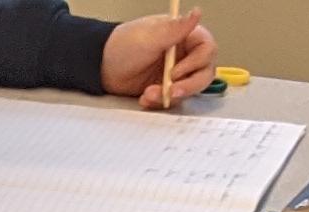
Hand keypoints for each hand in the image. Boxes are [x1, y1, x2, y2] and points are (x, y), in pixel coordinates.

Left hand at [100, 9, 215, 105]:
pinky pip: (173, 100)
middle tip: (172, 91)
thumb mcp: (150, 36)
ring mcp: (176, 73)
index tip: (176, 71)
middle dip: (190, 85)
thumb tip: (196, 13)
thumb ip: (175, 29)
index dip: (196, 63)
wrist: (102, 67)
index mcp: (185, 37)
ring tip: (149, 93)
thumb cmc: (123, 45)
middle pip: (204, 72)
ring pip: (190, 89)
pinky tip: (145, 98)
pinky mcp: (166, 88)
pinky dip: (160, 102)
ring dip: (171, 95)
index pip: (207, 49)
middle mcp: (185, 54)